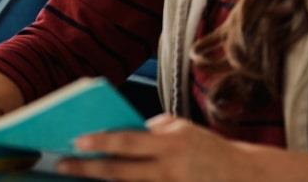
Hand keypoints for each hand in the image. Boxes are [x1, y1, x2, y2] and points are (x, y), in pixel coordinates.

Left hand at [57, 114, 249, 180]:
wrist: (245, 177)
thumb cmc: (207, 149)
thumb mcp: (183, 129)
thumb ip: (153, 130)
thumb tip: (117, 133)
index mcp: (170, 143)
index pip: (127, 141)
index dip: (100, 142)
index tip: (76, 141)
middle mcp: (169, 169)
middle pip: (120, 172)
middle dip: (88, 168)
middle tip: (63, 163)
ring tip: (79, 177)